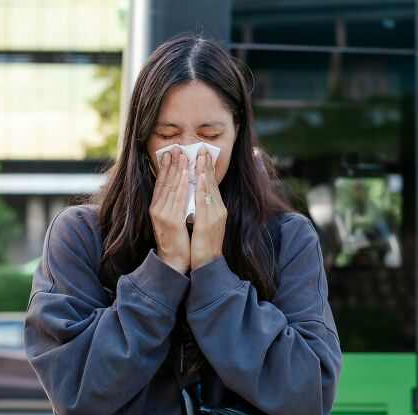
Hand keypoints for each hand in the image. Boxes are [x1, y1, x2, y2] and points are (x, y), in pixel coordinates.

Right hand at [149, 147, 190, 273]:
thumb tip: (179, 190)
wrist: (174, 261)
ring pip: (171, 187)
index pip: (160, 184)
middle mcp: (157, 209)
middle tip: (176, 147)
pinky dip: (181, 184)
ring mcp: (163, 214)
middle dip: (171, 164)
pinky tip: (186, 174)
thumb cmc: (175, 241)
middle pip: (164, 182)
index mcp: (156, 208)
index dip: (165, 168)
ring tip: (182, 155)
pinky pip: (178, 198)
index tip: (169, 153)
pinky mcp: (171, 220)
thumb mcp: (171, 220)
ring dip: (177, 169)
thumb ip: (172, 206)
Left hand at [190, 147, 226, 270]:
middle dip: (207, 165)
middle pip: (213, 183)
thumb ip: (203, 209)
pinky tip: (201, 176)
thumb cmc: (204, 246)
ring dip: (205, 170)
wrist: (207, 264)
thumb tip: (198, 197)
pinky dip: (203, 187)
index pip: (212, 185)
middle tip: (202, 148)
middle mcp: (219, 210)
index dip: (208, 169)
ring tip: (201, 155)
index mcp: (218, 209)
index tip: (203, 154)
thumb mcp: (205, 224)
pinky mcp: (209, 222)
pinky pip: (205, 201)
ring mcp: (215, 215)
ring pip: (210, 188)